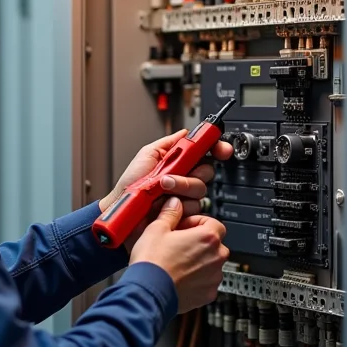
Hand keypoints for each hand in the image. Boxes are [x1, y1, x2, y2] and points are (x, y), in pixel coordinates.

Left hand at [98, 128, 233, 251]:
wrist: (125, 209)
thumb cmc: (130, 185)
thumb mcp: (147, 155)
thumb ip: (169, 143)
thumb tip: (187, 132)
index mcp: (179, 162)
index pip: (205, 152)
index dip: (217, 148)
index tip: (221, 149)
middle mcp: (185, 177)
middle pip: (207, 170)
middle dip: (192, 173)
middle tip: (172, 175)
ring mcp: (185, 196)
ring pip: (201, 189)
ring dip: (181, 188)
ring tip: (162, 190)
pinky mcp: (185, 213)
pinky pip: (196, 208)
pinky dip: (181, 205)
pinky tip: (166, 205)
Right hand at [129, 198, 228, 313]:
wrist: (147, 293)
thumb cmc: (152, 262)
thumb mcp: (156, 229)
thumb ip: (170, 213)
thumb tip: (175, 204)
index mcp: (207, 237)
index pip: (214, 223)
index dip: (196, 223)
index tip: (184, 227)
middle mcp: (216, 257)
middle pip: (214, 244)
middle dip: (198, 243)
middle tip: (178, 244)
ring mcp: (214, 277)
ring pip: (211, 264)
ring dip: (199, 261)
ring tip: (176, 262)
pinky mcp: (208, 294)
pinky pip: (207, 282)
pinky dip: (197, 280)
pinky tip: (179, 277)